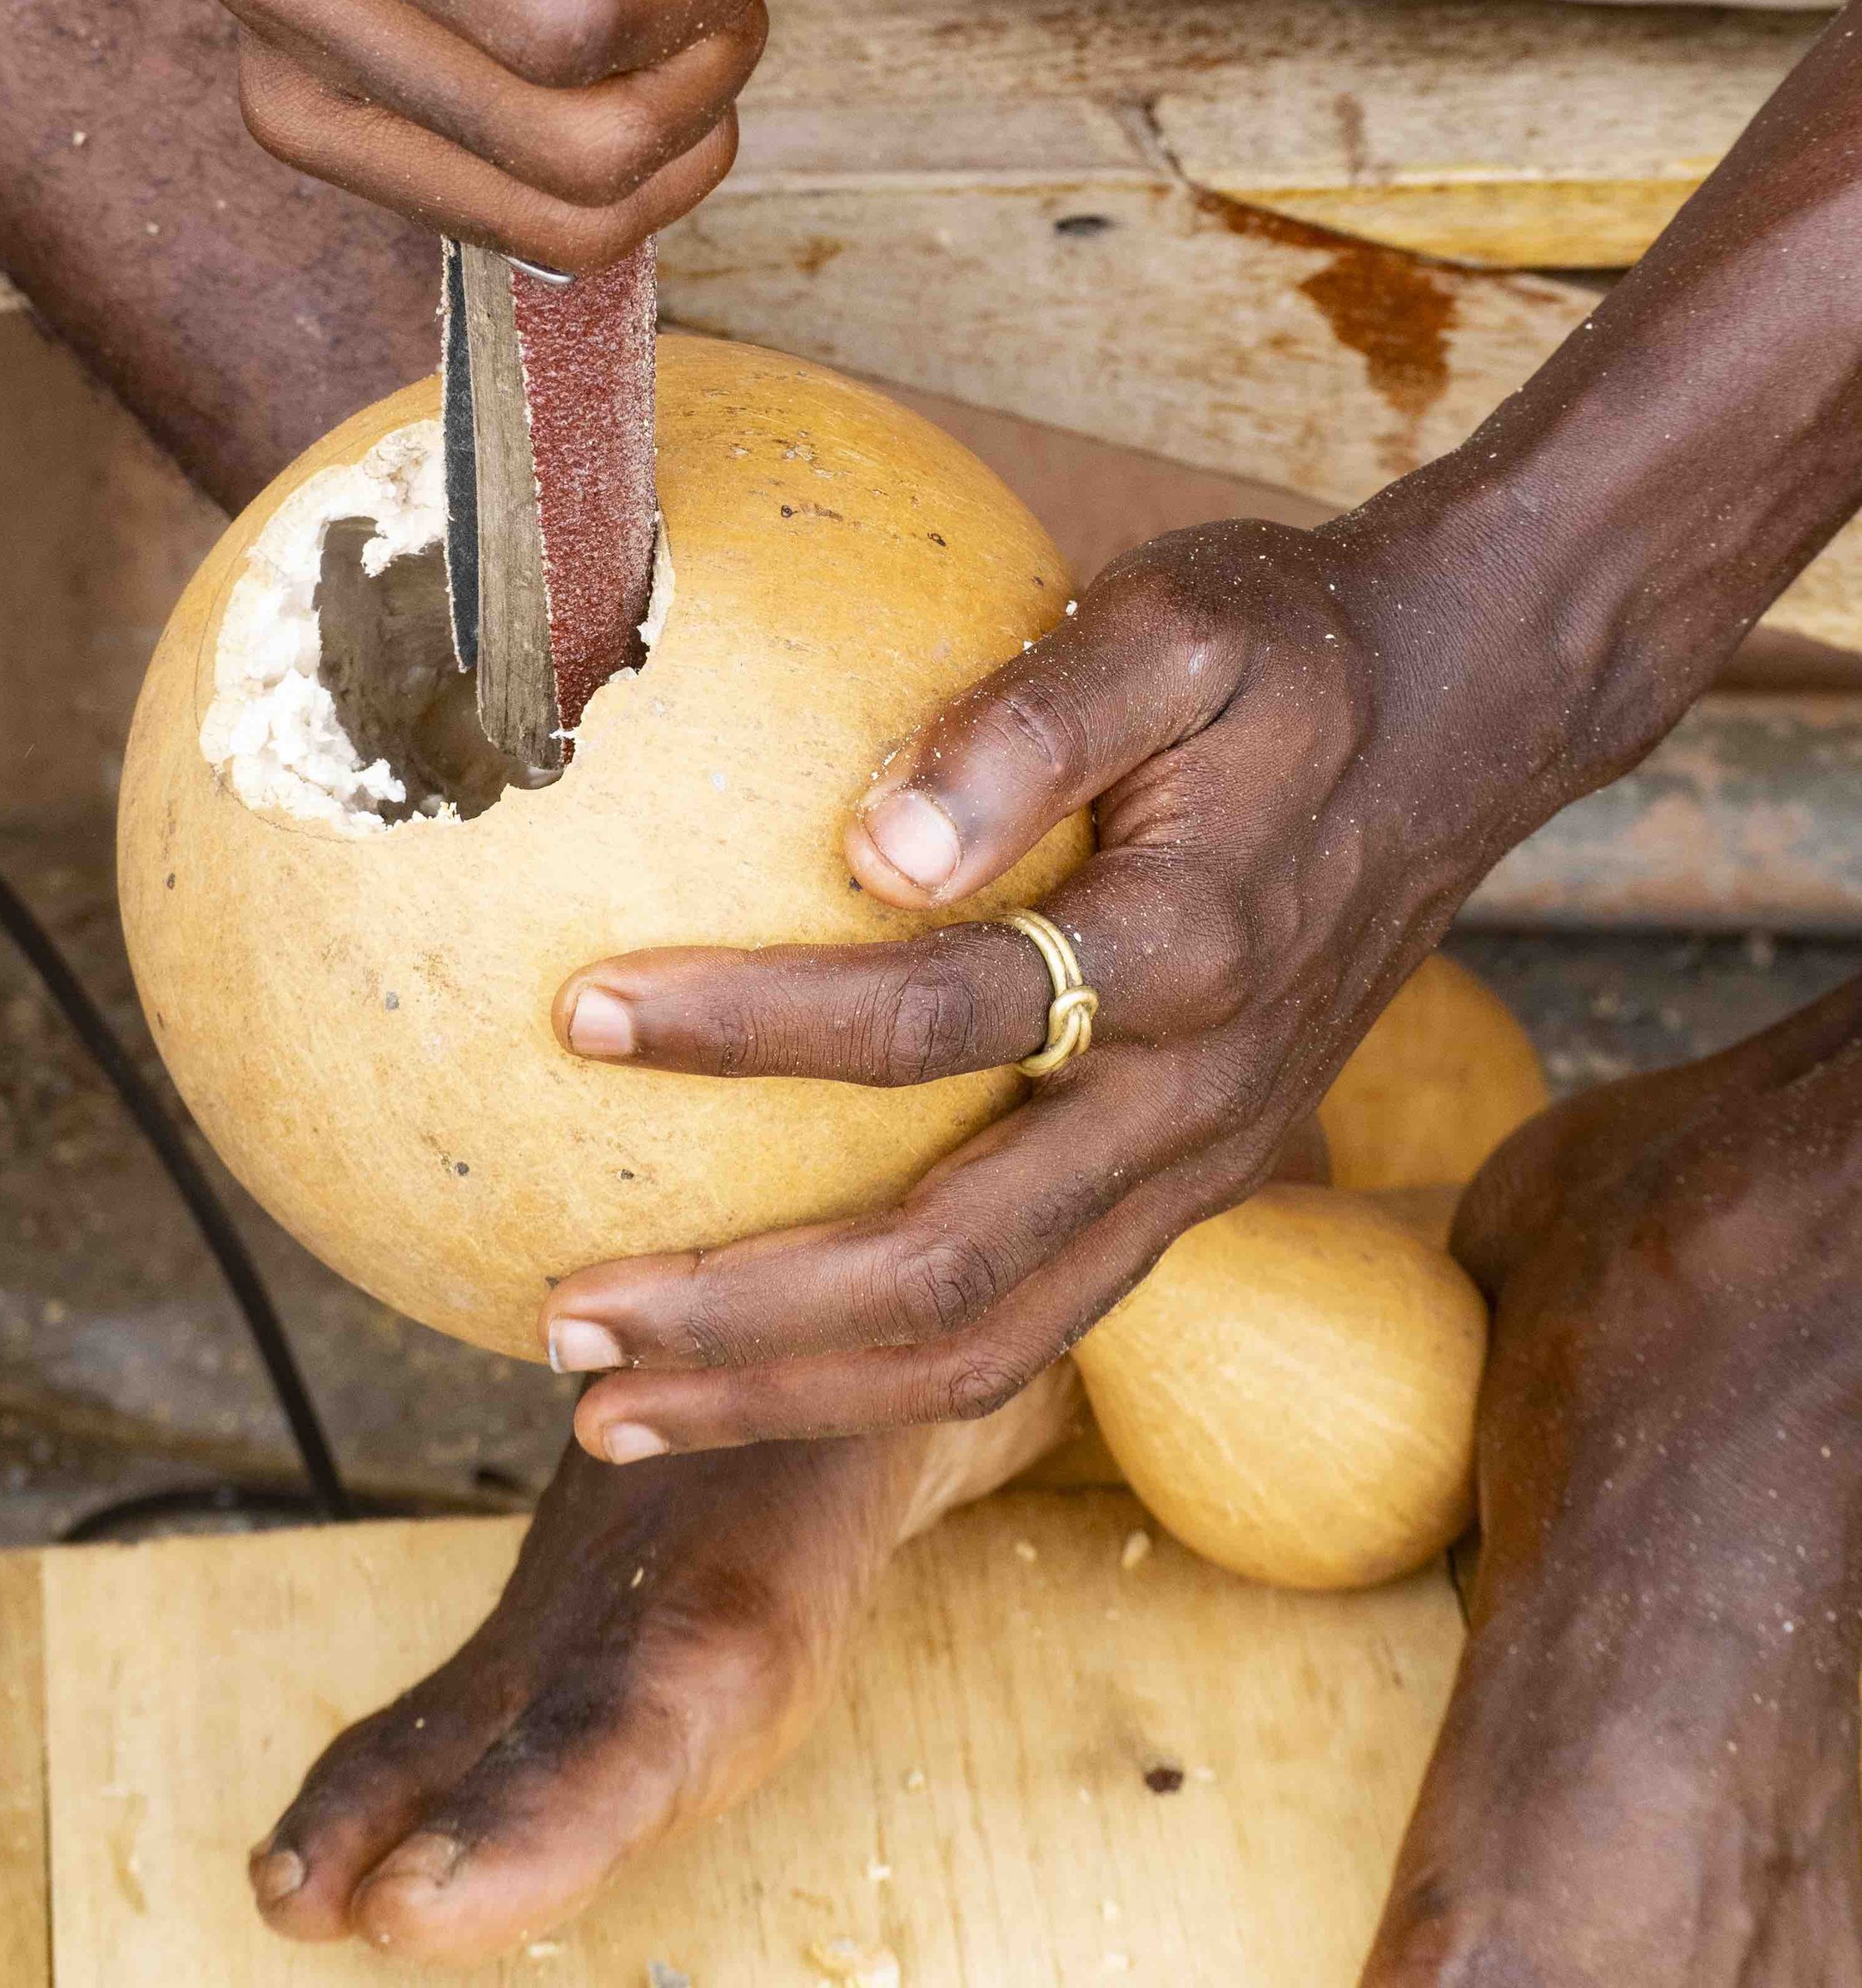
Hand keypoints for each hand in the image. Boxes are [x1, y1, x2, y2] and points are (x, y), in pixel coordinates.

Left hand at [534, 507, 1575, 1459]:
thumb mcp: (1174, 621)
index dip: (755, 1026)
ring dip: (797, 1392)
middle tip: (564, 1319)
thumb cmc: (1287, 649)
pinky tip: (760, 1346)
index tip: (585, 1013)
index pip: (940, 1024)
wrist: (1463, 716)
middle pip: (951, 1273)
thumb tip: (873, 845)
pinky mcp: (1188, 1182)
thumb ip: (1029, 721)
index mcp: (1186, 955)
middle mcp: (1196, 1102)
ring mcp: (1201, 1167)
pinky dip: (882, 1364)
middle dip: (746, 1319)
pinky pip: (1029, 1313)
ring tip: (615, 1407)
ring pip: (991, 1343)